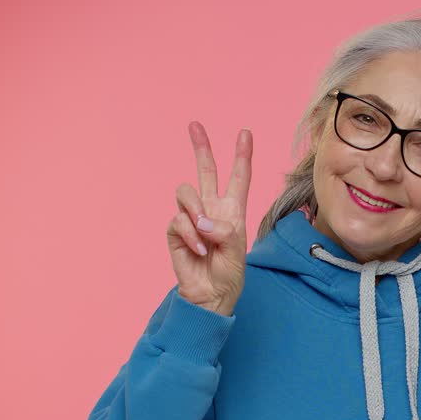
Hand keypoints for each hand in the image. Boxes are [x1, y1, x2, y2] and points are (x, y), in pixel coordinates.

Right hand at [166, 122, 250, 315]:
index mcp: (233, 210)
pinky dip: (190, 235)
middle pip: (206, 171)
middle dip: (201, 147)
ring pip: (186, 191)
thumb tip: (201, 221)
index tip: (245, 133)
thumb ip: (224, 230)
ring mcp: (192, 218)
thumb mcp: (237, 250)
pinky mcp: (176, 230)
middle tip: (195, 125)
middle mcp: (212, 208)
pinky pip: (179, 219)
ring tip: (206, 236)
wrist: (210, 294)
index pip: (238, 177)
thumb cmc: (228, 273)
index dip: (242, 155)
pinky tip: (199, 249)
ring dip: (196, 210)